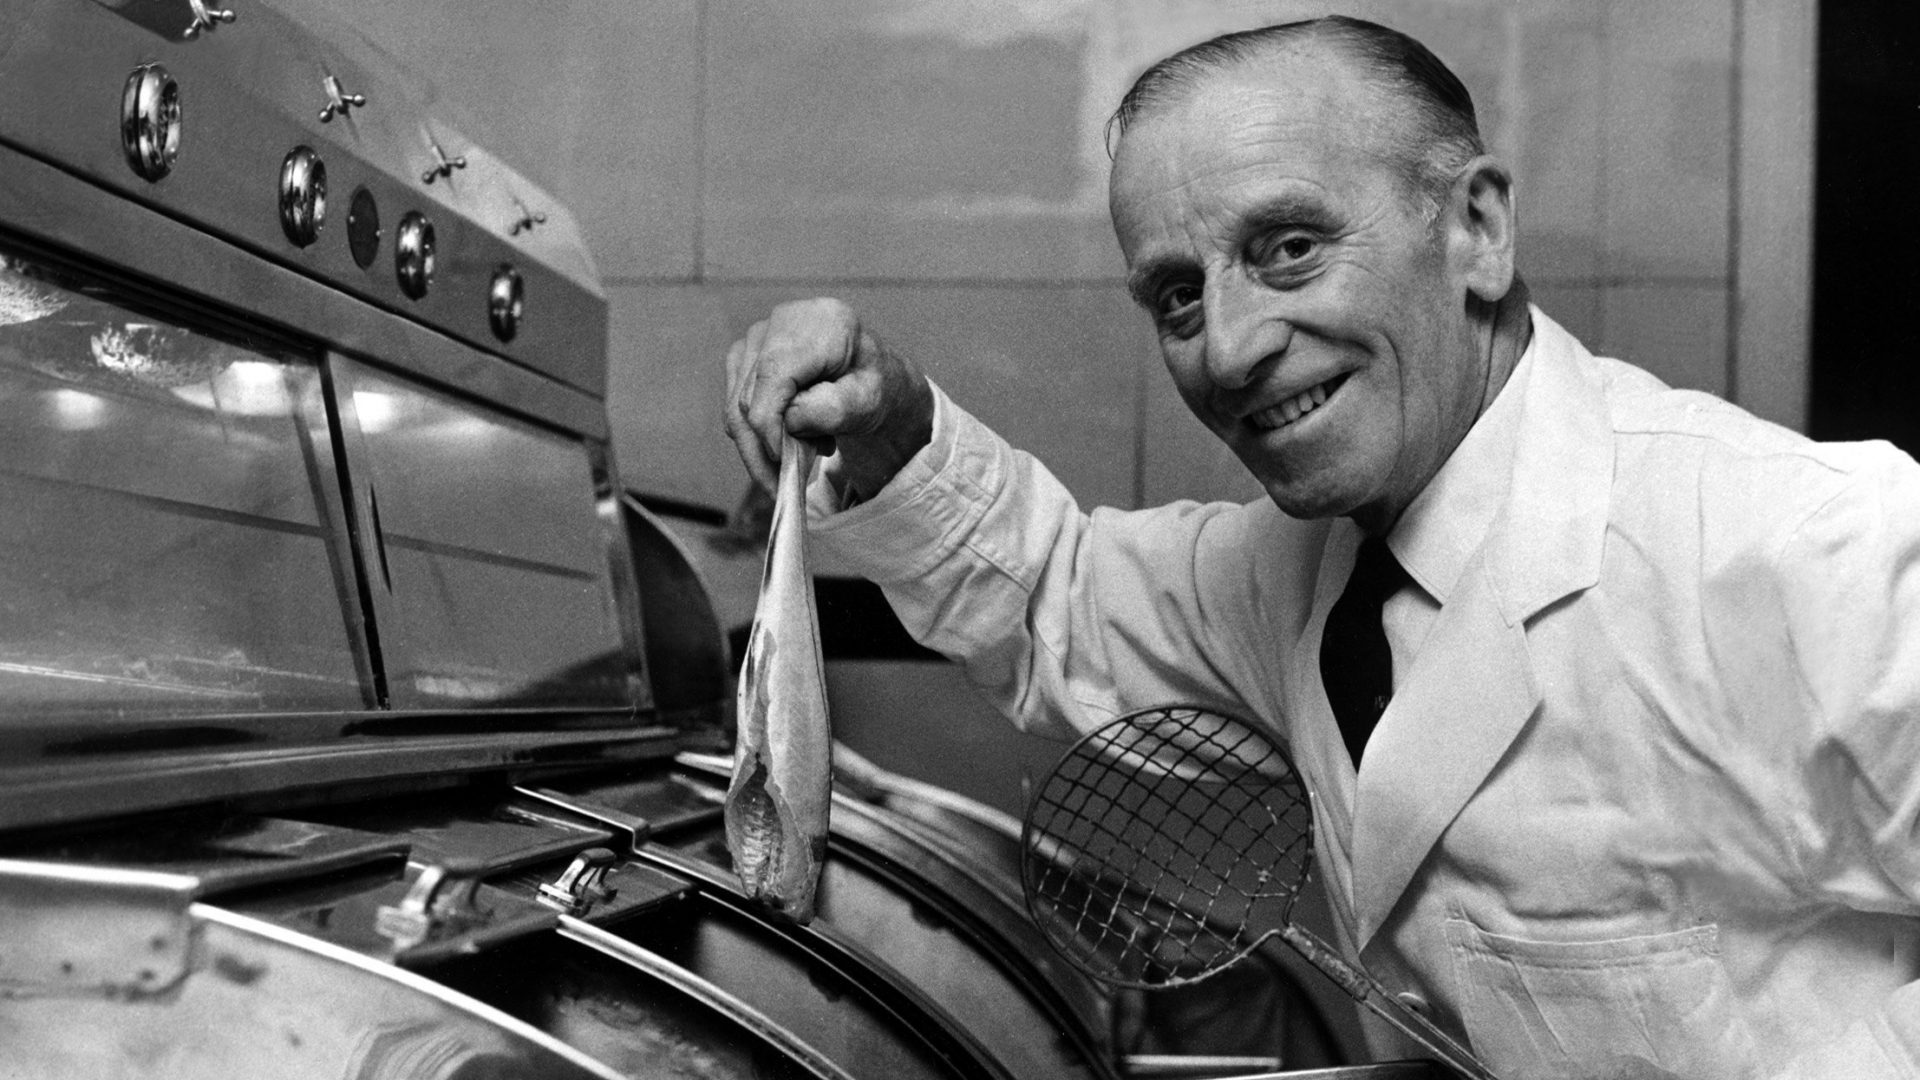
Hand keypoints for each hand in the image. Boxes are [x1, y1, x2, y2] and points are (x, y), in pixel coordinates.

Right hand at [723, 298, 934, 500]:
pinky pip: (734, 405)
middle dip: (762, 449)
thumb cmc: (874, 387)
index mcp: (821, 323)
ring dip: (760, 444)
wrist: (870, 377)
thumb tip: (787, 422)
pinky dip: (755, 433)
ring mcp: (758, 336)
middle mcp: (782, 320)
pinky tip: (788, 438)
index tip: (782, 463)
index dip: (769, 425)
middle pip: (748, 395)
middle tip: (783, 484)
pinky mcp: (745, 355)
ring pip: (735, 405)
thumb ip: (831, 410)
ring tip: (800, 453)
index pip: (773, 374)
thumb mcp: (867, 402)